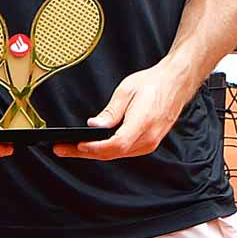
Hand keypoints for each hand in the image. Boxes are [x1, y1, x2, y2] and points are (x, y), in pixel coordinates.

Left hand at [53, 62, 197, 160]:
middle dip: (84, 153)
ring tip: (70, 148)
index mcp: (143, 122)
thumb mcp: (126, 91)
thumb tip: (95, 126)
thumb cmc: (153, 84)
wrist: (175, 83)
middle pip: (113, 153)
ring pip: (118, 154)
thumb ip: (110, 112)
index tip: (77, 144)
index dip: (94, 147)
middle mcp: (149, 137)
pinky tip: (92, 146)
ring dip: (94, 153)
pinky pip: (125, 151)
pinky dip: (107, 150)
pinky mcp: (149, 143)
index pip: (116, 144)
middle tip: (61, 149)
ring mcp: (151, 142)